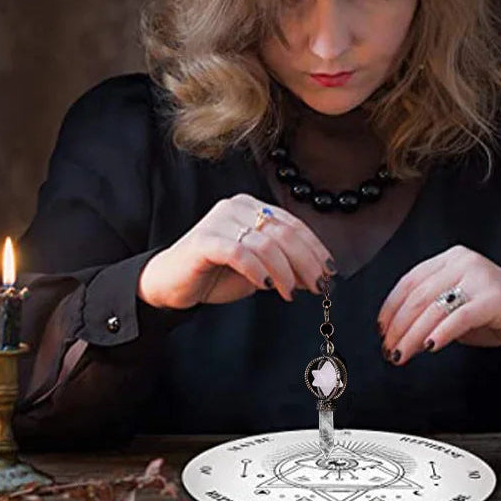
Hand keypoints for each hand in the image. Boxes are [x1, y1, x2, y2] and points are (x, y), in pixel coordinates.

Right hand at [138, 194, 335, 308]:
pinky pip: (239, 252)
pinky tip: (267, 285)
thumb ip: (285, 267)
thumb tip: (317, 275)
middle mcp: (237, 207)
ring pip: (265, 243)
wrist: (170, 284)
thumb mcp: (258, 270)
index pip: (292, 224)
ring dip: (284, 271)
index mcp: (252, 207)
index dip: (315, 249)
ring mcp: (219, 220)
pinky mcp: (204, 240)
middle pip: (283, 232)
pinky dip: (257, 270)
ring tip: (290, 293)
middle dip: (306, 262)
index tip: (330, 272)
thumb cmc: (215, 274)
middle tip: (319, 286)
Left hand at [377, 245, 500, 364]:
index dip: (391, 307)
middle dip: (399, 326)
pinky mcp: (494, 297)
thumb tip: (398, 333)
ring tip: (403, 354)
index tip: (381, 329)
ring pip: (434, 307)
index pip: (410, 281)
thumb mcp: (457, 308)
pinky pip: (459, 317)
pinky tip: (431, 347)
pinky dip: (441, 333)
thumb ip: (430, 312)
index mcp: (451, 259)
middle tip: (389, 349)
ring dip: (413, 335)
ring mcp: (480, 277)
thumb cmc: (497, 314)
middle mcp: (463, 262)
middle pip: (418, 295)